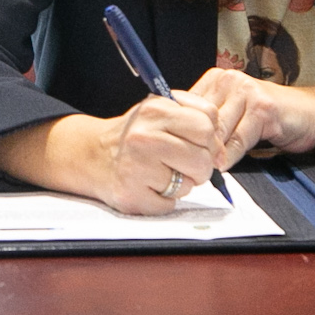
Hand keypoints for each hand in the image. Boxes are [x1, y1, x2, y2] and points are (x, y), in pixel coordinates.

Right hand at [0, 94, 222, 215]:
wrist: (93, 156)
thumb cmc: (137, 135)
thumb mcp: (162, 110)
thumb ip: (197, 118)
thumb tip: (221, 152)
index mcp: (155, 109)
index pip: (207, 125)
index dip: (209, 138)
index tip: (195, 142)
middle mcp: (144, 136)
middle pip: (203, 159)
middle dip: (198, 165)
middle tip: (178, 162)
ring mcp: (136, 168)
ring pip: (189, 185)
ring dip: (181, 184)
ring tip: (160, 173)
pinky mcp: (132, 196)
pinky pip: (170, 204)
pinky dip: (164, 200)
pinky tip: (148, 186)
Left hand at [187, 67, 314, 161]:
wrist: (310, 112)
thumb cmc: (268, 116)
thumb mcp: (233, 113)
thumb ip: (211, 122)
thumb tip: (181, 142)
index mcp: (215, 79)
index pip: (186, 105)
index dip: (181, 130)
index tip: (175, 151)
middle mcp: (228, 80)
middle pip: (200, 118)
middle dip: (195, 145)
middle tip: (187, 166)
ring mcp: (246, 92)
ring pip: (218, 130)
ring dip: (211, 154)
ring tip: (203, 170)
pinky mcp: (263, 108)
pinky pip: (239, 139)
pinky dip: (230, 156)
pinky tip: (223, 167)